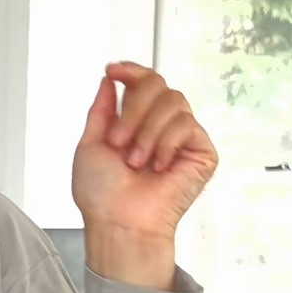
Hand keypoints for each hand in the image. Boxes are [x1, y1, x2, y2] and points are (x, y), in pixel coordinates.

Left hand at [72, 62, 218, 240]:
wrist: (119, 222)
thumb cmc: (103, 196)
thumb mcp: (90, 144)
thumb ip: (102, 109)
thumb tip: (109, 80)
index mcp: (135, 123)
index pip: (143, 83)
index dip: (131, 71)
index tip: (113, 70)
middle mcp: (159, 126)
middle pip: (157, 84)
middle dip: (134, 109)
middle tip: (118, 142)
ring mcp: (182, 138)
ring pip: (173, 101)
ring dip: (147, 131)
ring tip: (135, 161)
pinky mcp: (201, 151)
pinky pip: (186, 124)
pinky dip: (165, 143)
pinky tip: (158, 166)